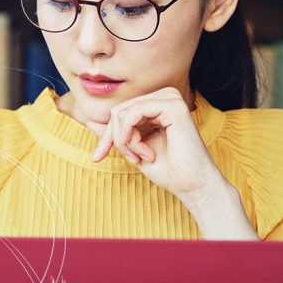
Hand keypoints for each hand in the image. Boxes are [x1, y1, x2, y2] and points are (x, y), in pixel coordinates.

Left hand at [85, 86, 221, 201]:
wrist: (193, 185)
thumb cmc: (168, 170)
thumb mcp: (132, 149)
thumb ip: (115, 134)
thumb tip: (90, 121)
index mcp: (157, 106)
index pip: (119, 112)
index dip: (107, 136)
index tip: (98, 157)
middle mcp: (164, 97)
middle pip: (118, 111)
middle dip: (116, 139)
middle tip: (132, 159)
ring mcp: (170, 98)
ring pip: (122, 112)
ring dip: (125, 140)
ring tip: (140, 157)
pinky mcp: (173, 105)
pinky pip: (132, 113)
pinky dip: (130, 136)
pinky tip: (146, 152)